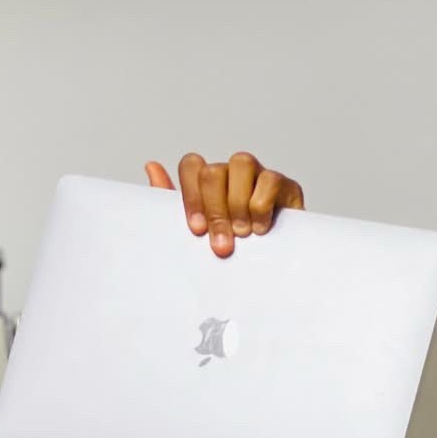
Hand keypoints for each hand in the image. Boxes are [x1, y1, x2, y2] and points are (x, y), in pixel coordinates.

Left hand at [144, 152, 304, 257]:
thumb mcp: (195, 233)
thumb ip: (172, 200)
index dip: (191, 196)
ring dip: (237, 204)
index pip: (191, 166)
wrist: (266, 273)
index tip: (196, 230)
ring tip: (242, 233)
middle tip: (222, 243)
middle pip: (214, 170)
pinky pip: (269, 180)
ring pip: (241, 164)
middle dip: (215, 210)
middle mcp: (231, 174)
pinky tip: (260, 228)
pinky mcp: (285, 185)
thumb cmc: (229, 249)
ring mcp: (258, 175)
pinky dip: (261, 207)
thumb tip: (151, 167)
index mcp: (208, 183)